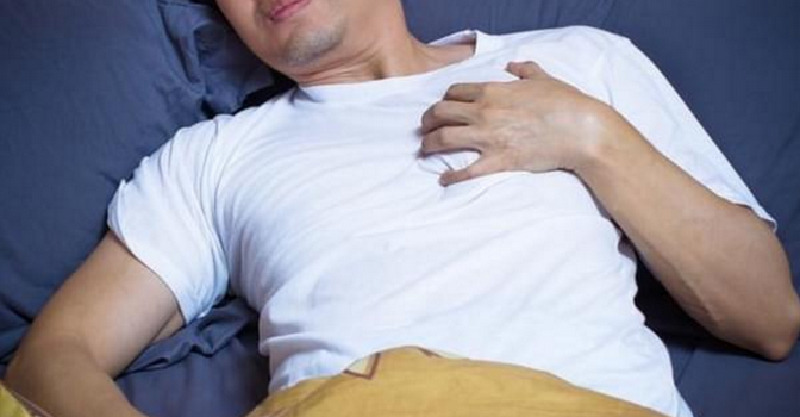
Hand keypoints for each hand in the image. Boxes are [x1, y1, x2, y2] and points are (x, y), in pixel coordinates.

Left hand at [420, 61, 616, 185]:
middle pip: (441, 112)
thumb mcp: (544, 78)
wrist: (582, 131)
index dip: (444, 99)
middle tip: (425, 127)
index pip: (455, 92)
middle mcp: (485, 112)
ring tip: (425, 149)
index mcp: (494, 91)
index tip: (442, 107)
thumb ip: (525, 70)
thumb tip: (513, 66)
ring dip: (429, 144)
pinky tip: (443, 179)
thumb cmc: (566, 103)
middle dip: (428, 120)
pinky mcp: (498, 161)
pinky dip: (451, 176)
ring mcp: (489, 137)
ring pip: (444, 138)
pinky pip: (466, 170)